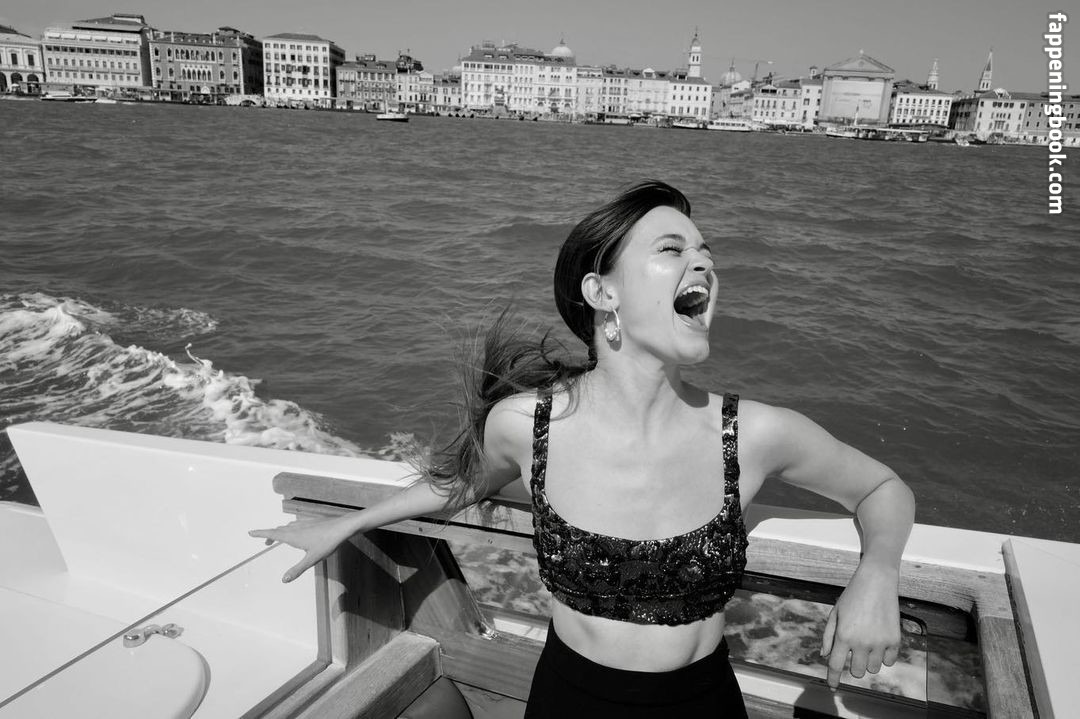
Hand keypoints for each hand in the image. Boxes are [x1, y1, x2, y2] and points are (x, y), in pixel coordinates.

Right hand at [249, 514, 360, 582]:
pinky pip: (296, 525)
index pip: (272, 533)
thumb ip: (297, 569)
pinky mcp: (312, 522)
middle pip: (278, 530)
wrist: (342, 527)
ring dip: (280, 532)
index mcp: (293, 536)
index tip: (250, 532)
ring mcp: (304, 524)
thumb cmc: (328, 542)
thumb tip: (283, 580)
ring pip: (288, 527)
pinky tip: (297, 531)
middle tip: (264, 542)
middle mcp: (296, 528)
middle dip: (269, 535)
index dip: (261, 533)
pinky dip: (291, 528)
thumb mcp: (312, 559)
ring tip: (278, 538)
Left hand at [820, 563, 901, 689]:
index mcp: (844, 635)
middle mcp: (862, 642)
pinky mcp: (895, 640)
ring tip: (868, 644)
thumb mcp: (835, 613)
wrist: (876, 581)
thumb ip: (828, 636)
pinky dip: (884, 657)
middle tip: (855, 651)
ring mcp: (880, 642)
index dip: (832, 678)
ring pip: (873, 669)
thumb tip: (825, 656)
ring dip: (869, 662)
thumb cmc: (852, 596)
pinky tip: (880, 643)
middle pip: (857, 671)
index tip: (832, 686)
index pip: (836, 666)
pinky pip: (889, 661)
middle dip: (853, 665)